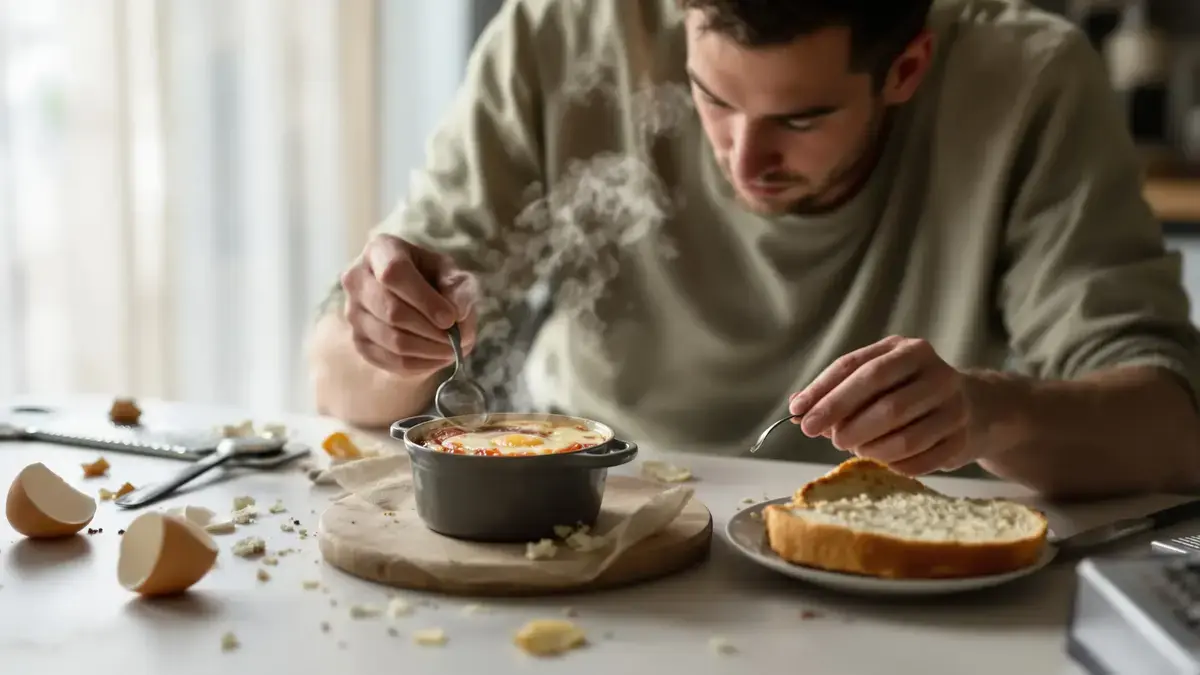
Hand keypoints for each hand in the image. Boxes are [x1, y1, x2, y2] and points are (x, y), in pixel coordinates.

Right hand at [339, 234, 477, 377]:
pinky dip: (419, 364)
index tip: (450, 318)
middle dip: (431, 330)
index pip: (394, 273)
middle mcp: (357, 279)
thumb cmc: (431, 277)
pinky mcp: (358, 341)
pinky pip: (389, 360)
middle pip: (392, 311)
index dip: (424, 299)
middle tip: (458, 340)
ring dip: (429, 350)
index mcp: (380, 250)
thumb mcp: (450, 272)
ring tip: (453, 350)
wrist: (411, 297)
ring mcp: (353, 312)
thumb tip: (458, 315)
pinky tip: (438, 359)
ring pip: (392, 340)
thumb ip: (458, 288)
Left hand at [787, 336, 975, 475]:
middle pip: (884, 404)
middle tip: (828, 437)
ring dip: (869, 448)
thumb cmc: (912, 390)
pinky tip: (883, 458)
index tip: (798, 415)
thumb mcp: (879, 377)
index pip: (858, 369)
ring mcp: (955, 409)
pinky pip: (918, 461)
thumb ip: (838, 389)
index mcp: (909, 351)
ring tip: (855, 447)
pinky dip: (892, 464)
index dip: (824, 393)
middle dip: (848, 424)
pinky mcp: (962, 440)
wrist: (979, 407)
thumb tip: (797, 409)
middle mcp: (937, 375)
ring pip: (903, 437)